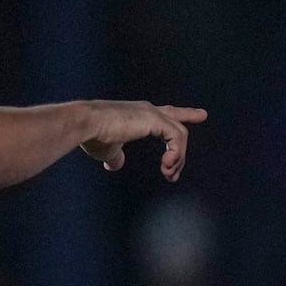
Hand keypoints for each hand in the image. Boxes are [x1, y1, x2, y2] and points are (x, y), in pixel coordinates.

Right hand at [75, 101, 205, 178]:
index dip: (185, 114)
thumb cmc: (91, 136)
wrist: (83, 125)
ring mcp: (152, 113)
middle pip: (178, 126)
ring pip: (180, 136)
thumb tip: (115, 166)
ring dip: (176, 159)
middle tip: (172, 175)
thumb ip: (116, 157)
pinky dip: (176, 154)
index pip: (167, 114)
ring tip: (167, 174)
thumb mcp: (107, 150)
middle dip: (180, 153)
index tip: (202, 115)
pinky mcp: (154, 119)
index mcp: (139, 115)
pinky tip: (166, 166)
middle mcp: (148, 110)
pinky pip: (177, 138)